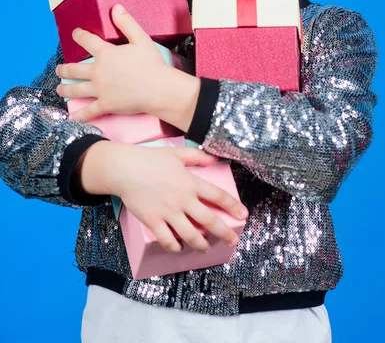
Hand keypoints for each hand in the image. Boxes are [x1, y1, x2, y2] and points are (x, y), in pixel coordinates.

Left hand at [55, 4, 170, 120]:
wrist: (159, 89)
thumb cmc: (153, 64)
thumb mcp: (141, 39)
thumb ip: (127, 23)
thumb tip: (116, 7)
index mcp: (106, 54)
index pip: (87, 41)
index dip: (79, 36)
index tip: (75, 34)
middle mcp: (98, 71)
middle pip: (74, 69)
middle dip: (64, 69)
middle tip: (59, 69)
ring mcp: (100, 90)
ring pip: (76, 89)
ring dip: (65, 89)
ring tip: (60, 89)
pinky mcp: (106, 105)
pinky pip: (89, 112)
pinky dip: (79, 116)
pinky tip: (71, 119)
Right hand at [81, 140, 248, 252]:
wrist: (124, 168)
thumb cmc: (150, 159)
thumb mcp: (177, 153)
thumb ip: (197, 156)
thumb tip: (214, 158)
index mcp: (190, 182)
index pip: (218, 196)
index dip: (233, 207)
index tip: (243, 215)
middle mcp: (182, 199)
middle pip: (209, 220)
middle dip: (224, 233)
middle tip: (232, 241)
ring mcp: (168, 212)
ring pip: (190, 235)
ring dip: (201, 244)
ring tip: (206, 248)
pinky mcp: (153, 221)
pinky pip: (167, 240)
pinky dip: (175, 246)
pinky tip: (179, 247)